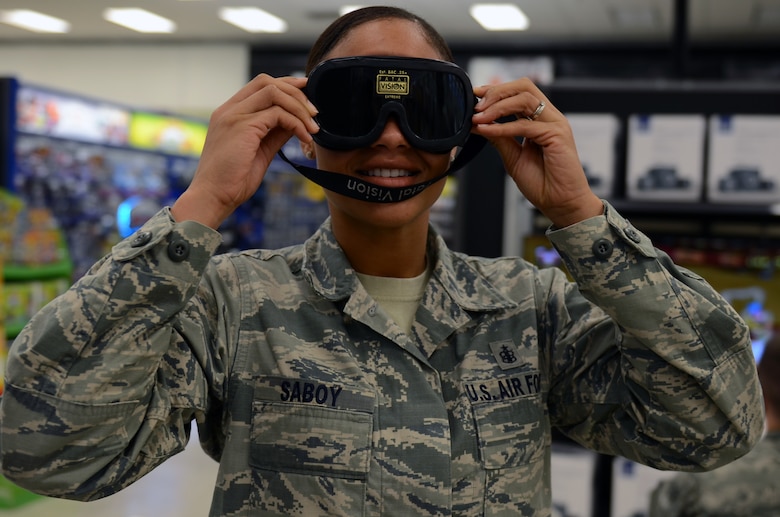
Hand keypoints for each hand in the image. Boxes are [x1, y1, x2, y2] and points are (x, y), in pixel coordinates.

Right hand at [172, 75, 318, 228]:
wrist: (213, 197)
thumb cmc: (233, 179)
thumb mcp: (259, 150)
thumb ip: (275, 133)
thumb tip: (298, 122)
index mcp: (230, 112)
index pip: (260, 85)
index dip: (287, 86)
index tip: (307, 96)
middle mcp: (230, 109)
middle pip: (267, 82)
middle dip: (296, 92)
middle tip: (315, 112)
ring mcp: (234, 115)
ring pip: (274, 92)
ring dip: (299, 107)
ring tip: (313, 128)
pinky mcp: (243, 127)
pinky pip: (278, 114)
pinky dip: (297, 124)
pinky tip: (305, 138)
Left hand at [472, 79, 602, 227]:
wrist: (560, 203)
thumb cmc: (541, 183)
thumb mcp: (512, 156)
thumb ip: (499, 138)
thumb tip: (478, 122)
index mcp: (540, 120)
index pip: (519, 92)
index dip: (496, 90)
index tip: (475, 94)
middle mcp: (549, 117)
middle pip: (524, 87)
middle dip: (496, 92)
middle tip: (476, 106)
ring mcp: (555, 124)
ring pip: (525, 99)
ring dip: (497, 106)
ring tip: (478, 117)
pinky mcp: (557, 135)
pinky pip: (525, 125)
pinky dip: (502, 126)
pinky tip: (486, 130)